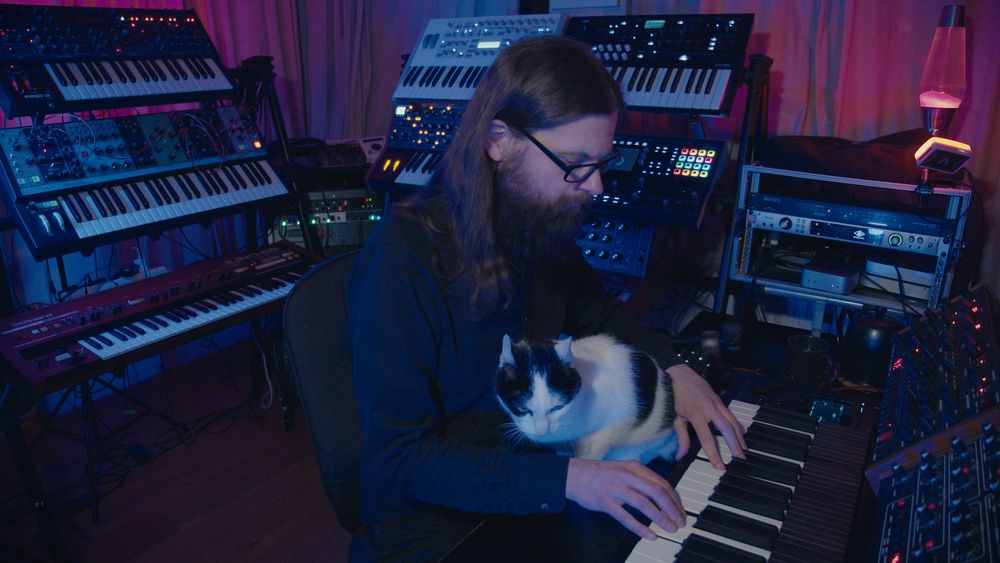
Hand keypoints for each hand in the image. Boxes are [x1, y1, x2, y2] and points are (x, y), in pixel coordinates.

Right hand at [565, 457, 684, 539]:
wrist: (573, 474)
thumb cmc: (600, 474)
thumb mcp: (624, 470)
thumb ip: (641, 480)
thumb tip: (663, 496)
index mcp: (634, 467)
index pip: (662, 483)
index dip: (675, 499)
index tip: (681, 512)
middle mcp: (627, 475)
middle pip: (657, 492)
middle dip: (672, 509)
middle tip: (680, 522)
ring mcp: (615, 487)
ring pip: (644, 503)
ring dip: (660, 517)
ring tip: (669, 528)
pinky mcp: (604, 500)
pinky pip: (625, 516)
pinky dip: (639, 527)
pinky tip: (649, 535)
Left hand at [668, 363, 746, 469]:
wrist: (679, 374)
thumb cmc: (676, 397)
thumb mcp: (676, 418)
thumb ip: (681, 438)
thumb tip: (680, 456)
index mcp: (696, 414)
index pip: (707, 439)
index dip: (714, 454)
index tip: (720, 466)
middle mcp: (709, 408)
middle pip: (726, 429)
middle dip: (735, 445)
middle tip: (741, 458)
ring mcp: (717, 403)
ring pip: (732, 421)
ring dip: (739, 436)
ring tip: (744, 449)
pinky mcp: (720, 399)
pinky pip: (731, 414)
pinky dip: (737, 425)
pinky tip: (741, 434)